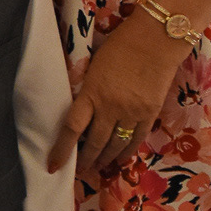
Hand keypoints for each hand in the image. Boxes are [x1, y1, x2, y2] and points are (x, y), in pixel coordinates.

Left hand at [49, 9, 185, 174]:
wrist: (157, 38)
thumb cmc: (121, 44)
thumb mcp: (94, 65)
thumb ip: (87, 88)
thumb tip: (79, 107)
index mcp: (92, 93)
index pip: (72, 129)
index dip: (61, 150)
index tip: (53, 166)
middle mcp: (111, 107)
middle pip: (95, 143)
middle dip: (85, 161)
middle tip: (79, 172)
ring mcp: (133, 112)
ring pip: (116, 145)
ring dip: (105, 159)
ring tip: (98, 167)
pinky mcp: (150, 113)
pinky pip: (136, 139)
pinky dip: (127, 152)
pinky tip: (120, 159)